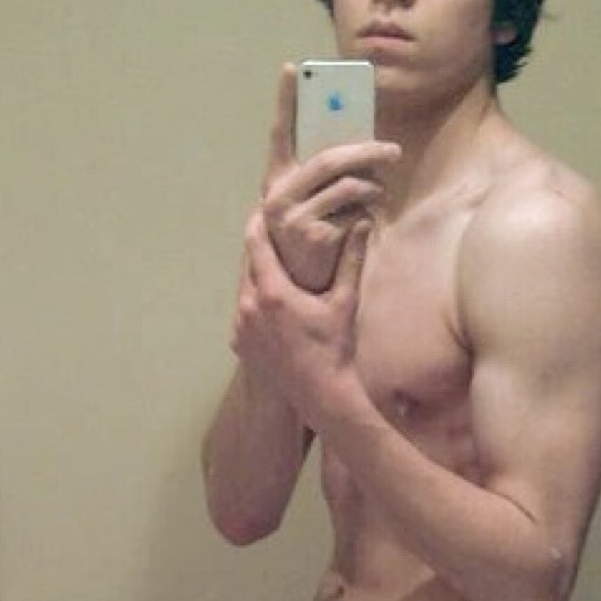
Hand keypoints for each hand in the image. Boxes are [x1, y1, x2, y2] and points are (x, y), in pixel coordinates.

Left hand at [230, 200, 371, 433]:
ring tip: (274, 260)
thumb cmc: (335, 347)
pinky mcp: (238, 343)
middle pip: (247, 263)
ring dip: (256, 272)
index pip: (256, 244)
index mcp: (272, 293)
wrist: (321, 394)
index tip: (263, 205)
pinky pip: (242, 310)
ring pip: (243, 287)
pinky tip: (272, 297)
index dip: (258, 222)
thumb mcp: (345, 301)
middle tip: (272, 228)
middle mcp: (248, 308)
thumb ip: (351, 259)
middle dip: (259, 246)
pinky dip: (254, 298)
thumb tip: (362, 223)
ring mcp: (240, 328)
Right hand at [255, 63, 399, 291]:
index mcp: (278, 181)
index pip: (280, 133)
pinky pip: (356, 210)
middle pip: (330, 159)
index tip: (293, 68)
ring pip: (348, 184)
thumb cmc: (318, 236)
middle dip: (366, 151)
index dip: (285, 101)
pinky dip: (368, 213)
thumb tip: (363, 144)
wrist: (308, 289)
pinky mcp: (312, 234)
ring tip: (380, 194)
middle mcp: (277, 195)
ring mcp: (292, 216)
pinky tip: (364, 223)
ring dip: (373, 187)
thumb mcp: (319, 200)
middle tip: (393, 151)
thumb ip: (331, 173)